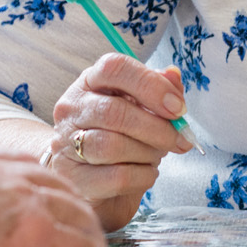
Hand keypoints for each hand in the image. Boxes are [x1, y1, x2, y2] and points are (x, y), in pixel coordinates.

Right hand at [46, 54, 189, 230]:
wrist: (90, 176)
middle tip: (181, 140)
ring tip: (157, 155)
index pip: (114, 68)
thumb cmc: (120, 133)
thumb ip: (159, 88)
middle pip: (114, 112)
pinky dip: (143, 176)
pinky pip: (117, 177)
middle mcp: (72, 108)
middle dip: (157, 128)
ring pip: (112, 146)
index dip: (151, 85)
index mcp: (91, 81)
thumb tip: (173, 75)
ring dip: (148, 153)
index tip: (178, 108)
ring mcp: (66, 143)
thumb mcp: (141, 105)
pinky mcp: (73, 178)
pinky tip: (146, 173)